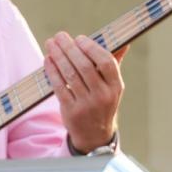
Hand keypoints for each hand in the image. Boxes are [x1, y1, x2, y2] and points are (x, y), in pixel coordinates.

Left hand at [43, 33, 124, 152]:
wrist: (95, 135)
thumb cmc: (103, 103)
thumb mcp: (113, 87)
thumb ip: (114, 64)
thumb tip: (123, 42)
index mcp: (116, 86)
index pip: (106, 62)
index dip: (91, 48)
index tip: (79, 38)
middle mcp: (103, 96)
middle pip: (85, 66)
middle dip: (70, 48)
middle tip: (59, 36)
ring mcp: (87, 105)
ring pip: (70, 75)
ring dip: (58, 56)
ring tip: (50, 44)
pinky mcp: (71, 111)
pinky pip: (60, 87)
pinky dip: (52, 71)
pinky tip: (48, 60)